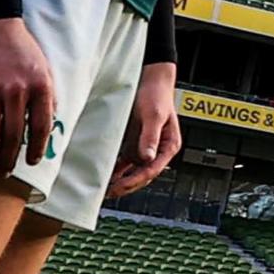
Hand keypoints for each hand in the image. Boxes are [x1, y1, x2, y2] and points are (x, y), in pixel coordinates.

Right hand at [0, 17, 58, 176]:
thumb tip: (50, 120)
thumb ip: (46, 94)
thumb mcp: (42, 67)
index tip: (30, 162)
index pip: (41, 127)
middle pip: (13, 136)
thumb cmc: (17, 46)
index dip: (36, 148)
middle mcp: (16, 92)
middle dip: (8, 160)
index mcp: (39, 87)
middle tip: (2, 174)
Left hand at [110, 61, 182, 198]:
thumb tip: (146, 158)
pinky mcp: (135, 141)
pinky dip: (117, 169)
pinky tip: (107, 175)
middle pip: (143, 174)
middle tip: (110, 193)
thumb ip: (149, 137)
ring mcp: (145, 146)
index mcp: (168, 146)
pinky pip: (125, 160)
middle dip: (127, 185)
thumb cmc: (156, 95)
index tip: (120, 187)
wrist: (150, 80)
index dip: (136, 180)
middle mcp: (157, 149)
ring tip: (106, 189)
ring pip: (133, 170)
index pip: (152, 170)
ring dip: (121, 179)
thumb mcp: (153, 115)